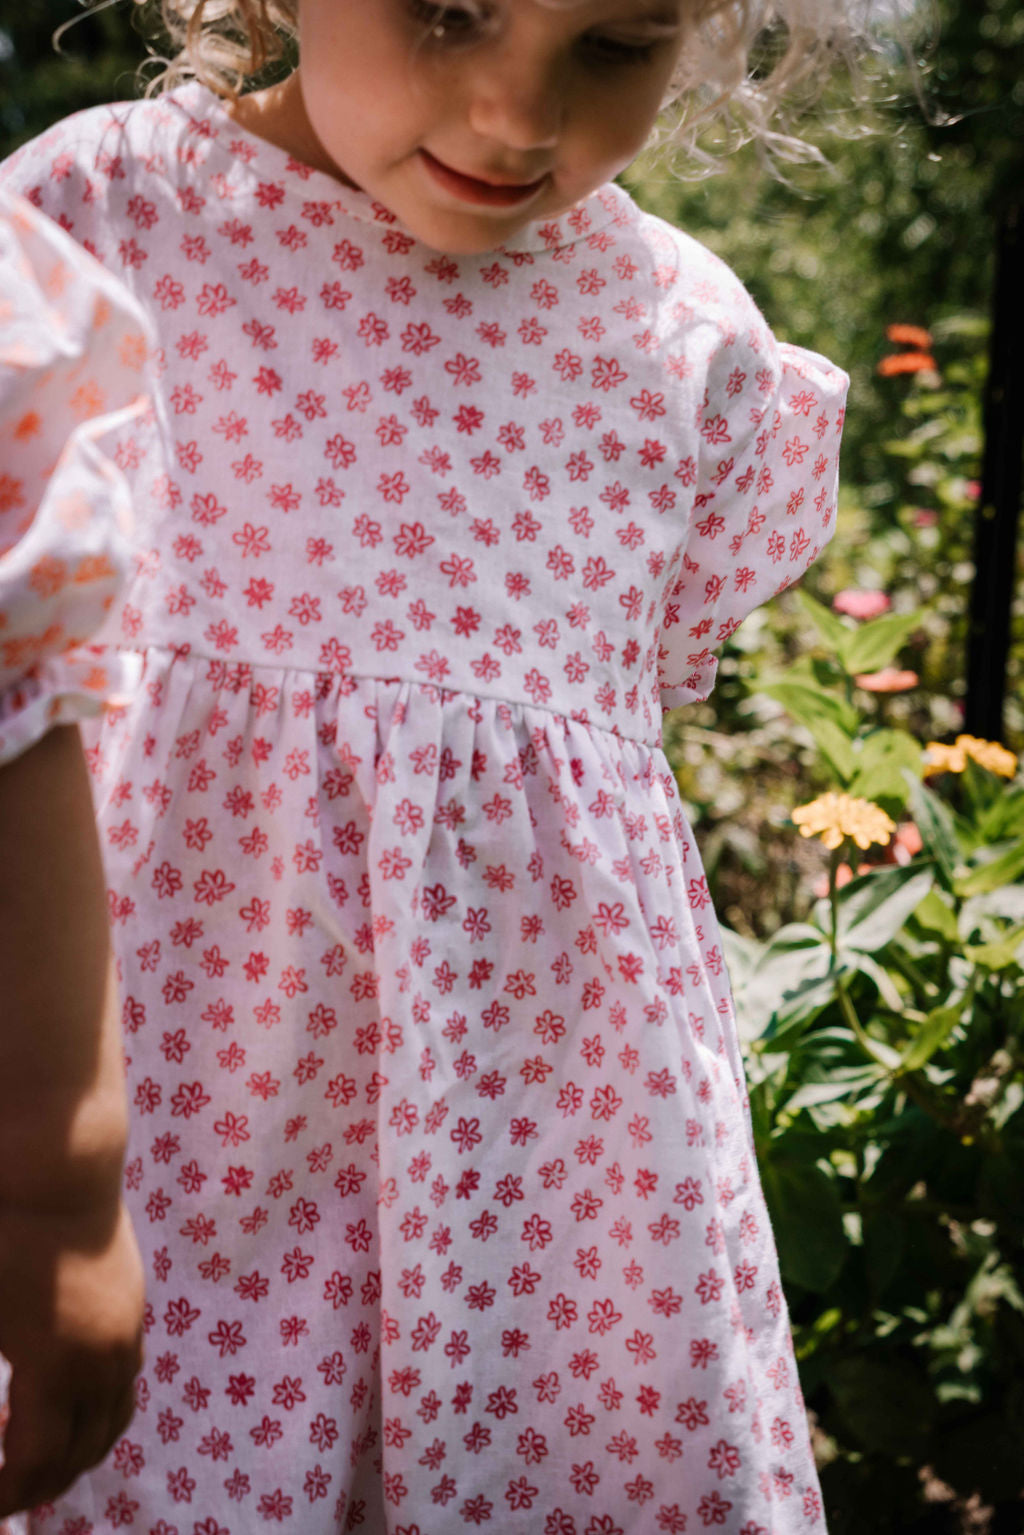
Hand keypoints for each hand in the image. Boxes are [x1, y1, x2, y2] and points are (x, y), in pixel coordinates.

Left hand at [0, 1197, 143, 1515]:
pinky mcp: (134, 1310)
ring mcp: (125, 1335)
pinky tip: (61, 1406)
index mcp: (56, 1368)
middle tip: (6, 1494)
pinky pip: (125, 1386)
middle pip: (82, 1453)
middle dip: (42, 1485)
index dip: (9, 1495)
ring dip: (77, 1454)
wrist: (60, 1170)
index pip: (36, 1463)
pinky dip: (97, 1416)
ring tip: (34, 1460)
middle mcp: (102, 1363)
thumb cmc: (3, 1234)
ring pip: (113, 1423)